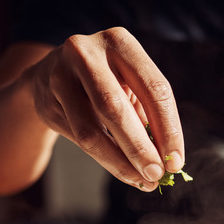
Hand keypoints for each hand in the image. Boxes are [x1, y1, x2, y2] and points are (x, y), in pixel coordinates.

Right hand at [24, 27, 184, 190]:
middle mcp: (86, 53)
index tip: (177, 161)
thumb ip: (147, 115)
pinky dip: (105, 159)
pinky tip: (123, 171)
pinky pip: (78, 138)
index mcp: (119, 42)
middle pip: (117, 108)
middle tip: (157, 175)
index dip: (169, 129)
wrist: (49, 74)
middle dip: (141, 148)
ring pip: (92, 130)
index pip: (154, 88)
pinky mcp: (46, 100)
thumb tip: (169, 160)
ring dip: (120, 162)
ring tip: (141, 180)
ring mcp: (60, 75)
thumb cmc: (105, 81)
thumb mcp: (128, 85)